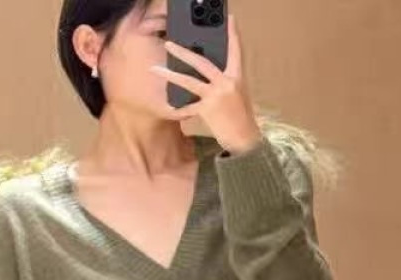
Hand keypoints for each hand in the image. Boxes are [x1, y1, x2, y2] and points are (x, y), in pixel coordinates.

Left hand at [150, 13, 263, 154]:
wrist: (245, 140)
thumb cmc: (242, 118)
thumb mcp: (238, 95)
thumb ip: (226, 82)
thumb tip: (209, 75)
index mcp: (236, 77)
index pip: (236, 51)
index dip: (233, 34)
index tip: (229, 19)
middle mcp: (226, 83)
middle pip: (202, 62)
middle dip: (183, 52)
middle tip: (169, 44)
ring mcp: (216, 96)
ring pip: (189, 81)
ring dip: (170, 75)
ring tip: (155, 69)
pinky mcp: (207, 110)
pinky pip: (189, 107)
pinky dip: (180, 108)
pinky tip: (170, 107)